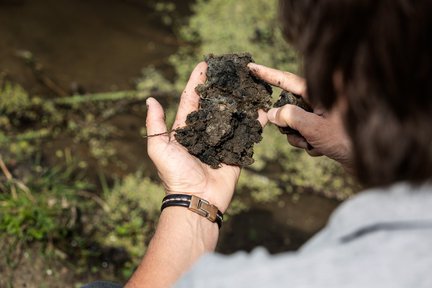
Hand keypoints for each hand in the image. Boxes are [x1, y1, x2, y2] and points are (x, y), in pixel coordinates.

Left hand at [146, 62, 266, 211]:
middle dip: (221, 86)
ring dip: (240, 99)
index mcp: (186, 128)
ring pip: (233, 115)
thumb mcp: (159, 147)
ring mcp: (222, 140)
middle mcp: (205, 131)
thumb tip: (150, 100)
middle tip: (231, 69)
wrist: (197, 199)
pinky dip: (256, 120)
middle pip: (215, 103)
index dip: (197, 80)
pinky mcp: (237, 151)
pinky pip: (248, 132)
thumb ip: (155, 124)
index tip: (205, 63)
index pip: (192, 98)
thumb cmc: (175, 174)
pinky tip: (263, 106)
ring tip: (248, 82)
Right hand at [248, 63, 352, 171]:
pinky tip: (322, 150)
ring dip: (299, 137)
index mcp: (320, 90)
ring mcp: (323, 113)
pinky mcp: (325, 126)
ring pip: (295, 122)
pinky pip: (305, 132)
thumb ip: (289, 117)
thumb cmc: (346, 140)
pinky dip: (309, 143)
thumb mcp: (313, 127)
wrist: (372, 160)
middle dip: (288, 124)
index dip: (266, 73)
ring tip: (313, 145)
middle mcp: (321, 98)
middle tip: (298, 134)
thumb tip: (272, 113)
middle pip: (288, 105)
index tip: (250, 66)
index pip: (287, 79)